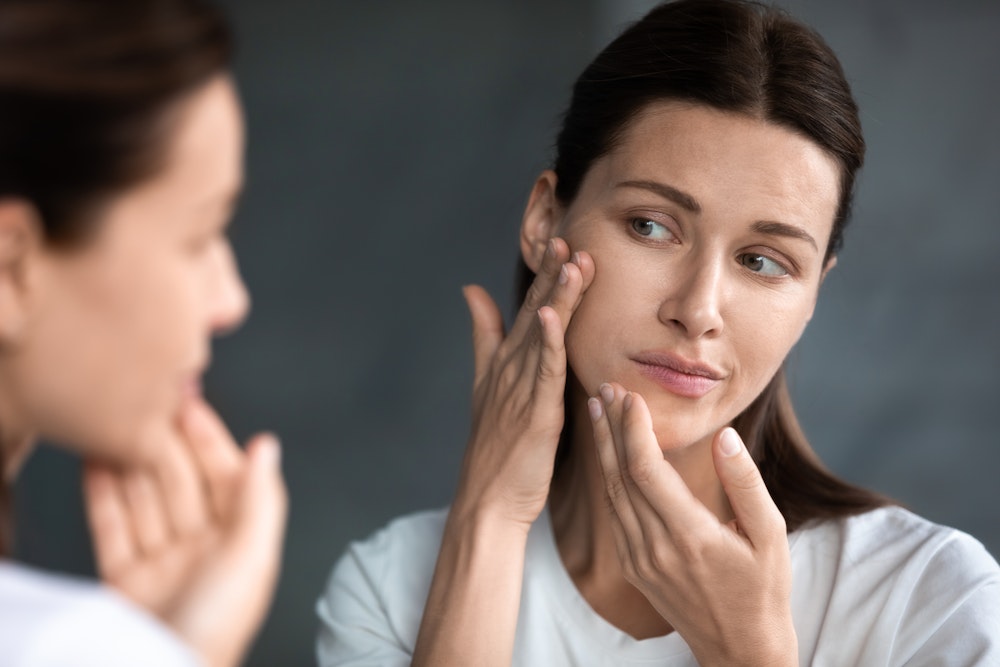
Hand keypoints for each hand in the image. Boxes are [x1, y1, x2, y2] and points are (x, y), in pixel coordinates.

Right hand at [83, 398, 286, 666]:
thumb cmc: (216, 628)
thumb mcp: (250, 558)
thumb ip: (260, 498)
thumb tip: (268, 445)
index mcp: (240, 543)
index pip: (226, 477)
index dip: (209, 438)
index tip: (190, 403)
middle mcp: (204, 551)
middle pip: (182, 484)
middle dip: (165, 445)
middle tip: (146, 407)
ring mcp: (164, 566)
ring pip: (146, 501)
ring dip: (132, 463)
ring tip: (117, 426)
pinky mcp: (126, 582)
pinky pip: (113, 529)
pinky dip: (103, 496)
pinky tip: (96, 465)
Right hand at [455, 237, 593, 528]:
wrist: (487, 500)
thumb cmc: (494, 449)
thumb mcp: (486, 384)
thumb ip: (483, 336)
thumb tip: (471, 290)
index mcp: (506, 363)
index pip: (529, 310)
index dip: (545, 276)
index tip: (561, 241)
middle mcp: (511, 369)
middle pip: (535, 313)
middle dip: (551, 275)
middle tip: (566, 236)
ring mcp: (521, 389)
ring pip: (543, 334)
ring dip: (556, 297)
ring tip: (570, 261)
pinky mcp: (534, 412)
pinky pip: (544, 371)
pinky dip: (548, 341)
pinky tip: (552, 314)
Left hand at [588, 383, 796, 665]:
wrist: (739, 649)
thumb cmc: (763, 590)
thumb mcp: (770, 536)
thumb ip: (745, 484)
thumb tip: (725, 437)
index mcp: (690, 536)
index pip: (646, 471)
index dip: (633, 429)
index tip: (630, 395)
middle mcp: (656, 548)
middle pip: (620, 476)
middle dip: (611, 428)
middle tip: (606, 389)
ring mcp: (639, 560)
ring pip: (611, 494)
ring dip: (602, 450)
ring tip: (599, 412)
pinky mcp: (633, 567)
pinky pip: (614, 515)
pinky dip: (608, 478)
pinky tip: (607, 455)